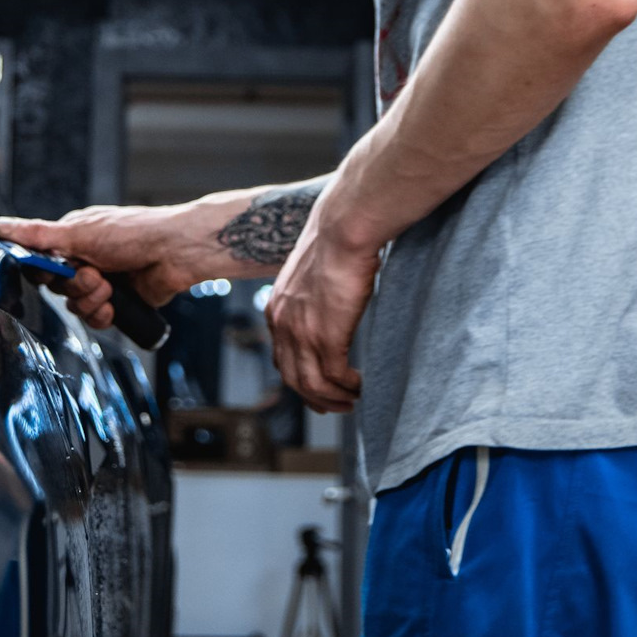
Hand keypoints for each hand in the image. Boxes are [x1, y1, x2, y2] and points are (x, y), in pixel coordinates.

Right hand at [0, 203, 232, 329]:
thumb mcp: (80, 231)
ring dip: (91, 299)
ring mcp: (102, 282)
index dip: (44, 272)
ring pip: (75, 306)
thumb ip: (38, 235)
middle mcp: (85, 260)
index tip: (54, 271)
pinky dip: (103, 315)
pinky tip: (114, 306)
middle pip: (57, 288)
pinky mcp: (117, 303)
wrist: (175, 253)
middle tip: (95, 274)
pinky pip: (95, 319)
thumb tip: (1, 224)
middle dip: (75, 286)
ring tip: (110, 286)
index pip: (40, 263)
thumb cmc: (133, 233)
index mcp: (72, 239)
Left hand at [264, 186, 377, 413]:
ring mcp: (302, 332)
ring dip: (333, 398)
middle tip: (336, 406)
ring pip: (312, 384)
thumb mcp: (312, 274)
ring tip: (352, 400)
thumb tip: (330, 305)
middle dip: (315, 398)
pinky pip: (334, 376)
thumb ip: (313, 296)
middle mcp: (282, 324)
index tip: (316, 389)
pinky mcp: (326, 336)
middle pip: (293, 378)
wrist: (342, 229)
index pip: (281, 357)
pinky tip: (360, 385)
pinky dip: (347, 386)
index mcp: (276, 309)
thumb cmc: (335, 241)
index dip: (298, 379)